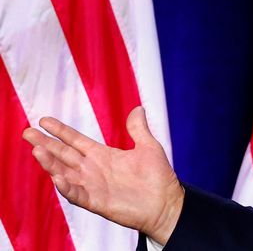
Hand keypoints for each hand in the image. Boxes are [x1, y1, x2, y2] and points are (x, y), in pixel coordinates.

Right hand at [22, 106, 184, 244]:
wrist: (166, 203)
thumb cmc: (158, 177)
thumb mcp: (148, 147)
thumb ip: (138, 129)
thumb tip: (137, 108)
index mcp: (103, 155)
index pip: (75, 140)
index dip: (60, 131)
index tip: (44, 120)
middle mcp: (93, 169)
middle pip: (64, 154)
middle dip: (46, 144)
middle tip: (27, 132)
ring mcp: (93, 185)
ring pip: (65, 173)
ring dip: (50, 163)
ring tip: (37, 150)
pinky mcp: (96, 201)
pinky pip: (76, 194)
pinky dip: (66, 187)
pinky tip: (57, 178)